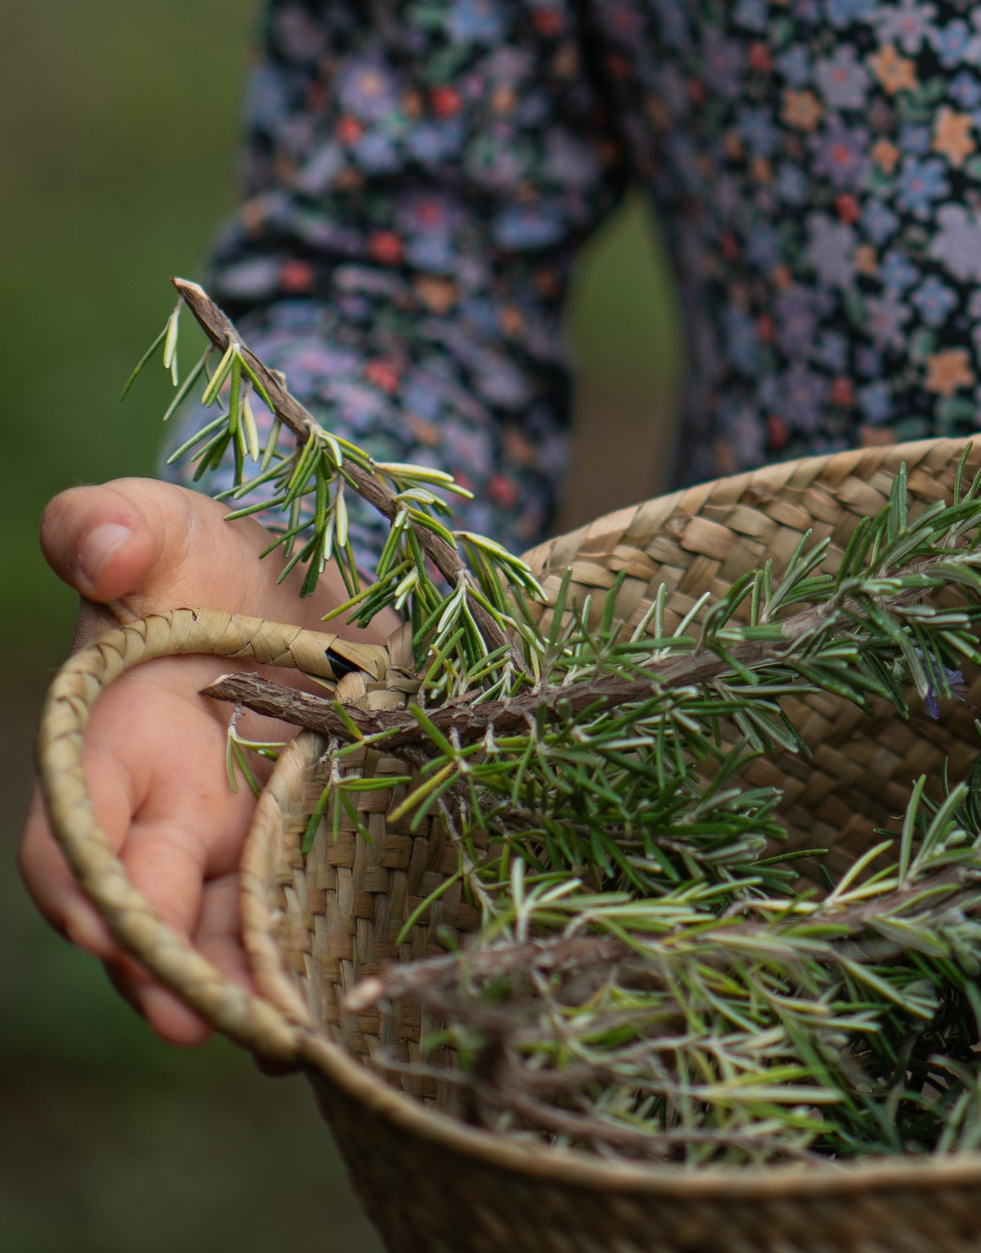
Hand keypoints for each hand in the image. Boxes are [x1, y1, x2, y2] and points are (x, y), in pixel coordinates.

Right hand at [16, 476, 347, 1048]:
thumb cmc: (200, 554)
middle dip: (163, 962)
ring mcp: (244, 839)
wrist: (303, 572)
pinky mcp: (318, 844)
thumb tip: (102, 545)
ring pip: (225, 933)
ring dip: (240, 987)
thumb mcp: (157, 521)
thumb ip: (108, 525)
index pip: (72, 829)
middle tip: (189, 1014)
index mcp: (114, 743)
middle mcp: (169, 811)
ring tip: (272, 1036)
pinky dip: (308, 966)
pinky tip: (330, 1017)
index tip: (104, 919)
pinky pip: (302, 919)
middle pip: (151, 906)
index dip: (81, 877)